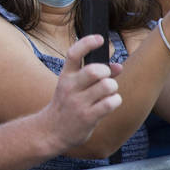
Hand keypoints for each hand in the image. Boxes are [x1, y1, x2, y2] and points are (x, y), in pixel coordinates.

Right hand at [40, 35, 121, 149]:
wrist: (51, 131)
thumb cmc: (66, 105)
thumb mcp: (74, 87)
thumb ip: (95, 76)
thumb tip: (118, 66)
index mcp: (65, 76)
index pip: (74, 54)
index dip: (88, 43)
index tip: (100, 39)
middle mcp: (70, 87)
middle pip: (94, 70)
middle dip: (106, 72)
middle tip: (105, 78)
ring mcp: (78, 103)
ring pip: (107, 86)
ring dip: (113, 87)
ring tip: (108, 93)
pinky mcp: (87, 117)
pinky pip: (110, 103)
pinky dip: (115, 101)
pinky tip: (110, 103)